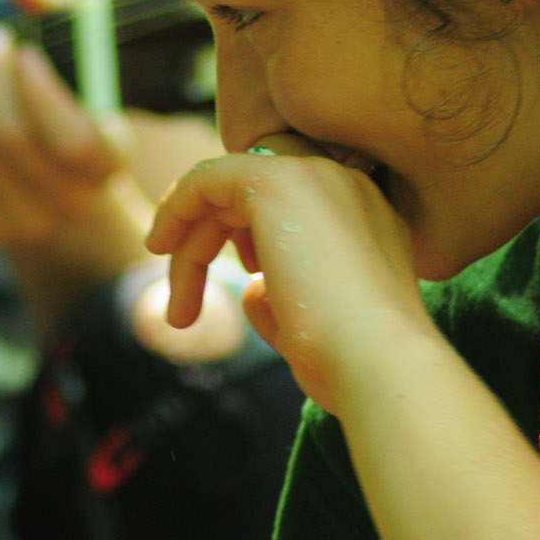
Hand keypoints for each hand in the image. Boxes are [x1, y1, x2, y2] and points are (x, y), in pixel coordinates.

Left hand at [0, 18, 128, 248]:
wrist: (65, 182)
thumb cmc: (81, 97)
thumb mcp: (89, 48)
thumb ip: (68, 4)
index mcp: (112, 164)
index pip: (77, 142)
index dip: (42, 94)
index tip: (24, 52)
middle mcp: (73, 204)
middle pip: (12, 139)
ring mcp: (25, 224)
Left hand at [146, 134, 435, 417]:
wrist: (380, 363)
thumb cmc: (354, 363)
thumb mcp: (319, 324)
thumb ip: (287, 296)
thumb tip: (254, 288)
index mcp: (367, 216)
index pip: (296, 204)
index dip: (256, 235)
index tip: (239, 277)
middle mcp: (346, 185)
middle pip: (255, 197)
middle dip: (212, 245)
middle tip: (184, 311)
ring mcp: (313, 177)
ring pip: (228, 193)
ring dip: (192, 248)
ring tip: (178, 315)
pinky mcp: (275, 182)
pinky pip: (209, 177)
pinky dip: (177, 207)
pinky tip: (159, 245)